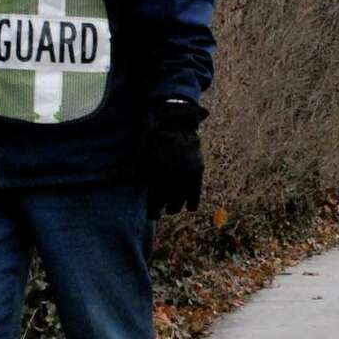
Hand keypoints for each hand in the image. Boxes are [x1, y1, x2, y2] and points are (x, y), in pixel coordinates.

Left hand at [143, 98, 204, 215]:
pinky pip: (196, 192)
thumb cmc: (154, 138)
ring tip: (172, 208)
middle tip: (161, 212)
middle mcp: (172, 176)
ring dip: (176, 207)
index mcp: (156, 173)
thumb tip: (144, 196)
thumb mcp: (141, 155)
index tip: (153, 216)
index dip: (154, 212)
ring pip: (182, 200)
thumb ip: (141, 175)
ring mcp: (186, 173)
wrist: (175, 121)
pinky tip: (189, 207)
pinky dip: (192, 202)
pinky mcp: (197, 170)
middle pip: (169, 203)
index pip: (156, 201)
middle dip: (164, 209)